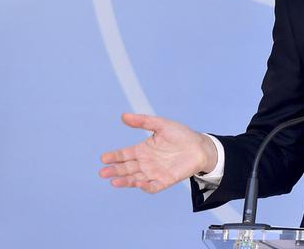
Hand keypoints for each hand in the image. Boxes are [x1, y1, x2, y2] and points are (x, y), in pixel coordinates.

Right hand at [99, 113, 215, 193]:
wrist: (200, 146)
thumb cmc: (181, 135)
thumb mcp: (161, 125)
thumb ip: (143, 121)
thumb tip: (123, 116)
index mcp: (143, 150)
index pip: (124, 155)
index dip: (114, 156)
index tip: (103, 158)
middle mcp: (145, 163)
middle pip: (126, 168)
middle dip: (114, 171)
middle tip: (103, 172)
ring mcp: (154, 173)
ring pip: (136, 178)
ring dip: (125, 181)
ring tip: (114, 182)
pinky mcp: (165, 180)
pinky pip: (153, 186)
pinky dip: (146, 186)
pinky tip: (139, 184)